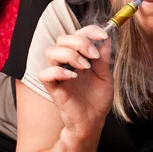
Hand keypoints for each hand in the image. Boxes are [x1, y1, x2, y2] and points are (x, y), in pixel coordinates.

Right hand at [39, 25, 113, 139]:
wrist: (93, 121)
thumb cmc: (98, 99)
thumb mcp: (106, 76)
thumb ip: (104, 58)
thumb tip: (107, 38)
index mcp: (80, 56)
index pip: (78, 34)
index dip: (89, 30)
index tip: (103, 35)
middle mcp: (67, 62)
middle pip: (62, 38)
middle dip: (80, 42)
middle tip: (94, 56)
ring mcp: (58, 74)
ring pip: (51, 51)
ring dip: (70, 55)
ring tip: (85, 67)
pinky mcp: (53, 88)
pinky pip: (45, 73)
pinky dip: (58, 71)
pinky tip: (73, 77)